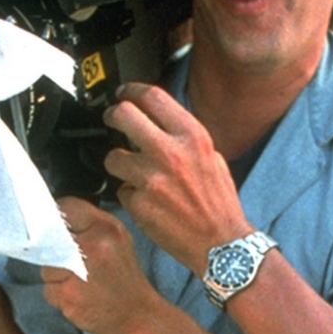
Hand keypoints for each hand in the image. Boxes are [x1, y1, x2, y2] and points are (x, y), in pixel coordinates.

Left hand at [40, 197, 161, 333]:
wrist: (139, 317)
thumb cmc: (124, 278)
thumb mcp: (118, 241)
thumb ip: (90, 226)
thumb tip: (55, 217)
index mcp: (107, 228)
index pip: (67, 207)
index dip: (57, 218)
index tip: (57, 229)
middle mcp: (93, 246)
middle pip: (50, 239)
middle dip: (56, 253)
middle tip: (72, 264)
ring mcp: (80, 271)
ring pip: (46, 267)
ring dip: (56, 278)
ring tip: (80, 284)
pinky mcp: (69, 295)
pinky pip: (49, 290)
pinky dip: (59, 296)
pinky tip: (78, 298)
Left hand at [102, 83, 249, 273]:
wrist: (221, 243)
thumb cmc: (218, 202)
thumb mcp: (211, 157)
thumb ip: (184, 137)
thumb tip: (158, 122)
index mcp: (192, 136)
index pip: (152, 97)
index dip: (132, 91)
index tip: (124, 93)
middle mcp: (170, 152)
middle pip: (123, 115)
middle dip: (112, 115)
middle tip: (111, 120)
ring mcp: (151, 178)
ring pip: (113, 157)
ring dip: (118, 163)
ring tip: (133, 174)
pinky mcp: (138, 203)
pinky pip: (121, 190)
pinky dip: (130, 194)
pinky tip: (147, 202)